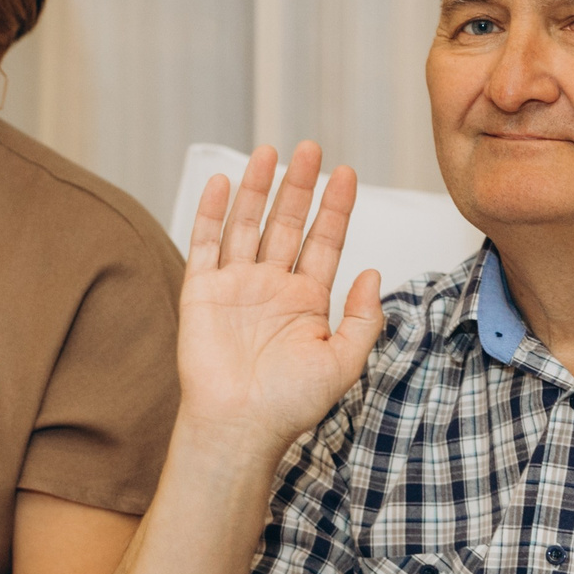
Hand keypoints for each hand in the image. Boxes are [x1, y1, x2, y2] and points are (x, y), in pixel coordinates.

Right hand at [176, 141, 381, 455]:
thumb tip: (372, 273)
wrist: (239, 426)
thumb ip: (362, 318)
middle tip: (310, 148)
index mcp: (307, 300)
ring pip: (247, 224)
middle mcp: (271, 286)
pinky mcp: (201, 291)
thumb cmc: (290, 403)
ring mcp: (235, 285)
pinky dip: (213, 212)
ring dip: (257, 188)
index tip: (347, 174)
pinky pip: (206, 243)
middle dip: (299, 185)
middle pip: (286, 223)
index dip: (335, 207)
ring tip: (269, 152)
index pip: (324, 241)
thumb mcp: (344, 362)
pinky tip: (224, 182)